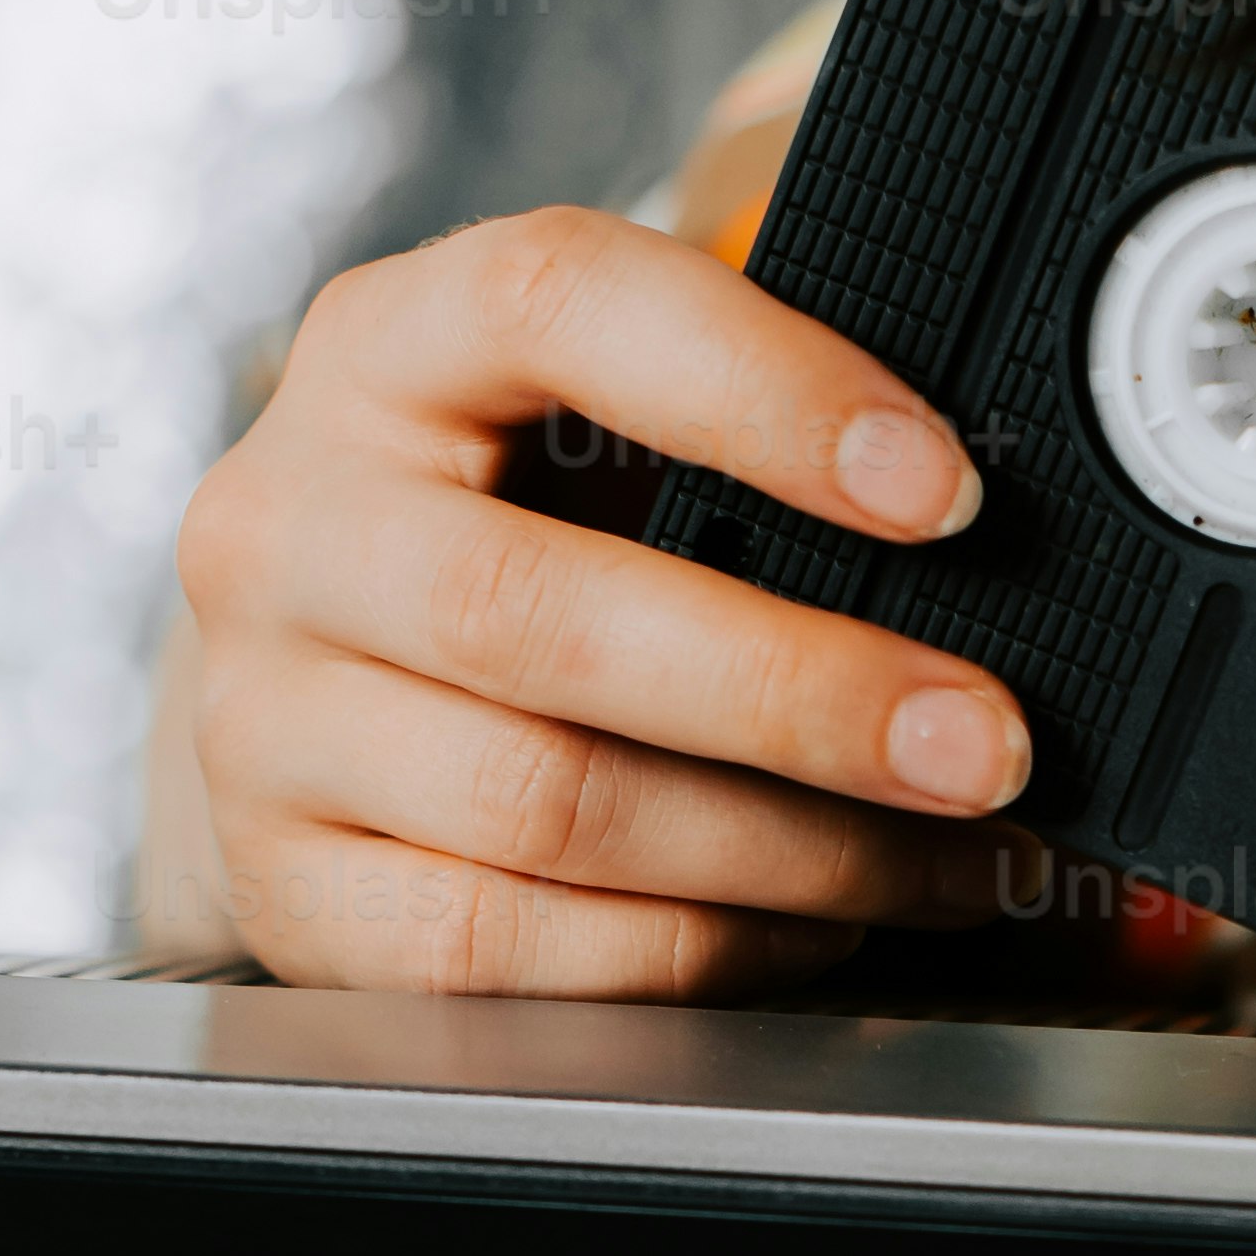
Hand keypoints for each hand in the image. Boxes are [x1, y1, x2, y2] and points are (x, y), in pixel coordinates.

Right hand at [149, 206, 1030, 992]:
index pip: (553, 301)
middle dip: (803, 694)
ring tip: (938, 857)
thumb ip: (739, 448)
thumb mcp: (586, 441)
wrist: (308, 708)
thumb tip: (991, 543)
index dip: (761, 387)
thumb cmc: (504, 549)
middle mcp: (289, 525)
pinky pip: (509, 952)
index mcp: (382, 351)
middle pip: (543, 613)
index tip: (940, 491)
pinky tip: (806, 929)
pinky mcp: (290, 893)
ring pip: (545, 805)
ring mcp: (264, 721)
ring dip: (786, 852)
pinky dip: (696, 954)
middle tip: (982, 745)